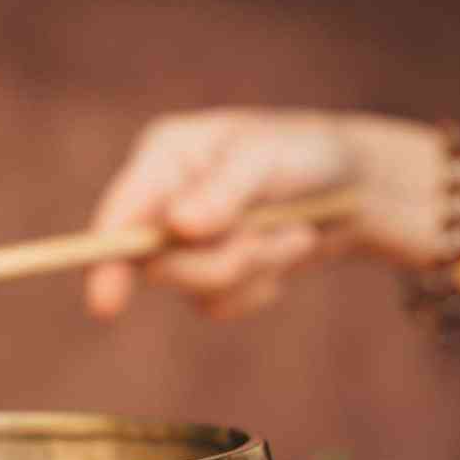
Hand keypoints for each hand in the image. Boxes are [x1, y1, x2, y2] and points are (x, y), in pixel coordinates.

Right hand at [84, 109, 439, 318]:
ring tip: (295, 234)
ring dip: (255, 267)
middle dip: (223, 260)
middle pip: (159, 263)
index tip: (106, 303)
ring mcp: (182, 241)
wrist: (352, 186)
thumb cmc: (304, 154)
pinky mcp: (206, 273)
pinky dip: (260, 285)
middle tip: (270, 239)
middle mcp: (163, 200)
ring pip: (195, 288)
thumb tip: (180, 227)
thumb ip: (224, 190)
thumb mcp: (268, 158)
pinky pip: (220, 305)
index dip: (107, 258)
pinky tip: (284, 250)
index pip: (121, 213)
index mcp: (164, 157)